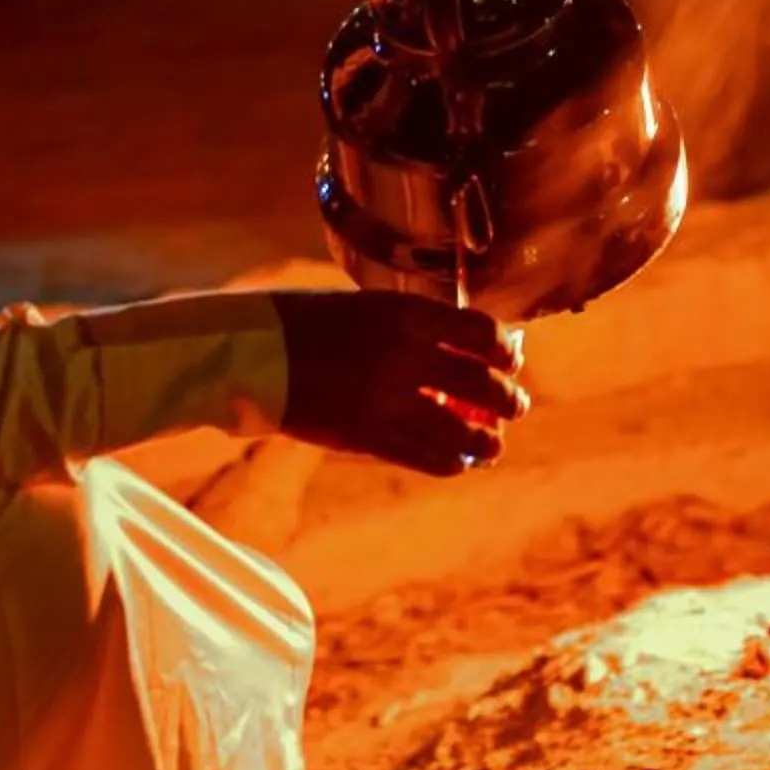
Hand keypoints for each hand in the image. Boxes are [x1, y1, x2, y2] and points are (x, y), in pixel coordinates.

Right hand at [271, 289, 528, 476]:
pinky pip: (429, 459)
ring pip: (463, 432)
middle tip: (515, 405)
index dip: (505, 350)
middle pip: (483, 386)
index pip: (482, 334)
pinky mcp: (369, 438)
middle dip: (508, 400)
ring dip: (487, 441)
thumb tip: (473, 347)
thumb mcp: (373, 307)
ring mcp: (387, 402)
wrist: (254, 353)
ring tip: (492, 444)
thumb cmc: (314, 322)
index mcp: (406, 315)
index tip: (510, 359)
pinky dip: (453, 462)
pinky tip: (457, 460)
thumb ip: (422, 326)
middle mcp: (405, 358)